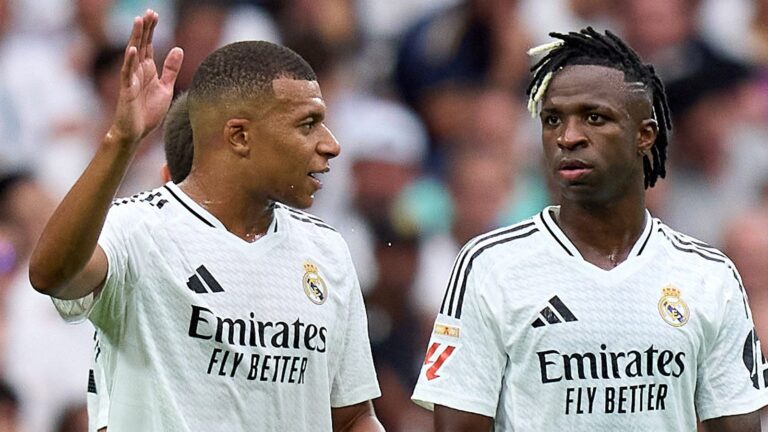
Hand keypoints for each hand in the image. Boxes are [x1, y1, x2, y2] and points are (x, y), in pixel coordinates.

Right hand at [111, 10, 182, 145]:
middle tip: (150, 12)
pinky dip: (129, 61)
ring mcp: (131, 79)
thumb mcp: (165, 87)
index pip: (148, 45)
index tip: (155, 14)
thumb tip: (178, 48)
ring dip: (135, 37)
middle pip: (141, 44)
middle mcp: (137, 71)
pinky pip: (127, 73)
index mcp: (147, 70)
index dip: (151, 30)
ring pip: (132, 54)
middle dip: (145, 28)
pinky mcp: (127, 90)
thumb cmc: (148, 111)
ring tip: (139, 21)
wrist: (136, 132)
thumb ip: (170, 69)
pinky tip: (132, 49)